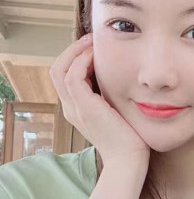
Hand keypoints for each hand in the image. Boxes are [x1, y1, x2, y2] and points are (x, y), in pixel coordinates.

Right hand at [50, 33, 149, 168]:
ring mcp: (75, 108)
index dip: (75, 58)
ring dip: (76, 51)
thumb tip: (122, 77)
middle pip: (57, 69)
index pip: (64, 75)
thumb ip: (111, 96)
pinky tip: (98, 56)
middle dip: (72, 50)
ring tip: (93, 43)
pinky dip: (83, 62)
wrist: (129, 159)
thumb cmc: (130, 138)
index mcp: (77, 109)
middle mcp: (71, 108)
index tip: (94, 48)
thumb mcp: (117, 112)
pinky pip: (74, 76)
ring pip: (60, 70)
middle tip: (91, 39)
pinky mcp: (85, 108)